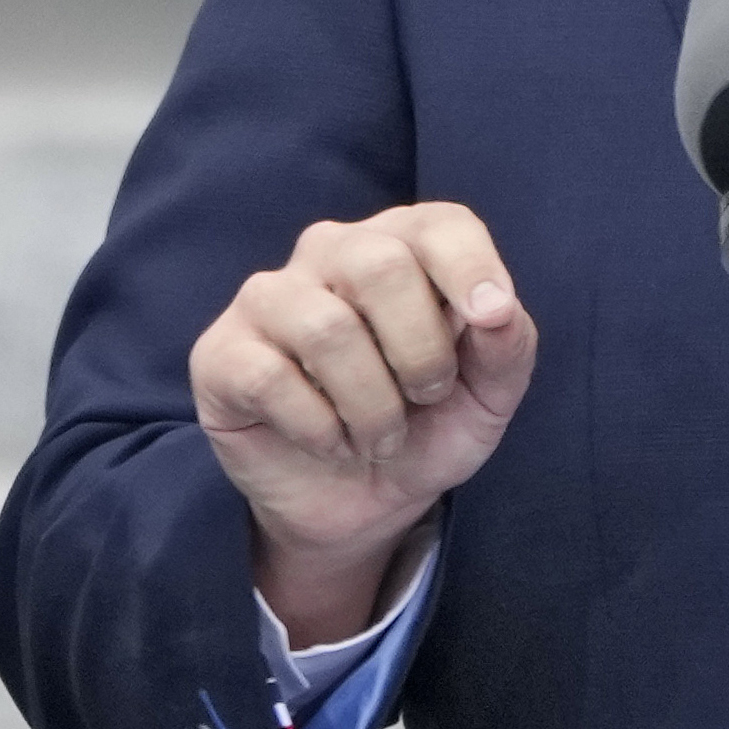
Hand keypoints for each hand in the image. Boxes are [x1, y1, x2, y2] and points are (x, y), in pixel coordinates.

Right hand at [191, 201, 535, 643]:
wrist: (359, 505)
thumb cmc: (425, 429)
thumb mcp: (486, 398)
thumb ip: (506, 347)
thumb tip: (498, 310)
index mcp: (403, 245)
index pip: (439, 224)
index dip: (471, 266)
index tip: (492, 318)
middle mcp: (332, 253)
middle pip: (380, 264)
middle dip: (420, 351)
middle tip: (425, 398)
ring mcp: (269, 297)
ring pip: (326, 328)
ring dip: (372, 406)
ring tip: (379, 437)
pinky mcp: (221, 352)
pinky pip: (270, 377)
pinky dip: (319, 429)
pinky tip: (330, 443)